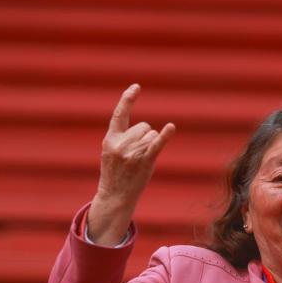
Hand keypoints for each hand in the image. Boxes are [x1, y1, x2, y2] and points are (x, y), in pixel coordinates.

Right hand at [88, 84, 175, 244]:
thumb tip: (147, 129)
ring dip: (151, 145)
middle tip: (136, 154)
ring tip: (141, 160)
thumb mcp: (111, 152)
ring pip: (152, 135)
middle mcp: (120, 143)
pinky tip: (171, 128)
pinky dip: (165, 136)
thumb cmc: (116, 173)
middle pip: (144, 126)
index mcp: (110, 138)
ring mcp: (132, 153)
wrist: (115, 195)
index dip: (128, 99)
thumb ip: (122, 138)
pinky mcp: (144, 161)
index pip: (119, 114)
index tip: (137, 87)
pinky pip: (157, 144)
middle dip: (145, 136)